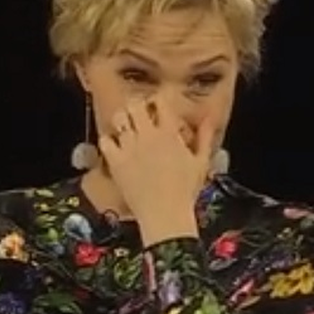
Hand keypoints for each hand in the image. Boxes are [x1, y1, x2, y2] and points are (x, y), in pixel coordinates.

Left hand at [97, 97, 213, 242]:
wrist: (164, 213)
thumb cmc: (186, 190)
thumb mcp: (200, 162)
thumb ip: (204, 137)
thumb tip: (209, 117)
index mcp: (169, 133)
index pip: (161, 101)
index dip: (158, 100)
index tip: (158, 106)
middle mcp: (147, 135)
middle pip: (135, 105)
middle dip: (137, 106)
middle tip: (139, 115)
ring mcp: (129, 147)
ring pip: (118, 118)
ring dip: (122, 120)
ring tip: (127, 128)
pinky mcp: (116, 161)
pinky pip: (105, 140)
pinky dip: (108, 140)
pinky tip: (115, 147)